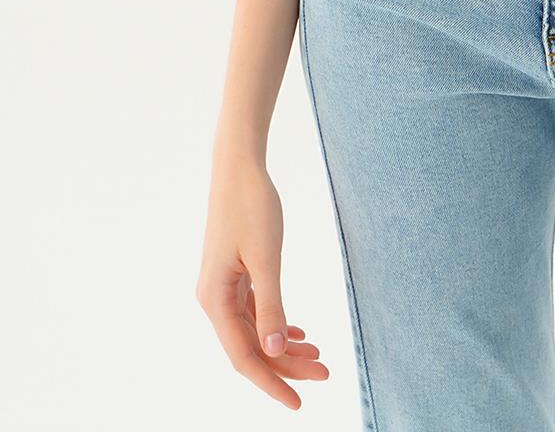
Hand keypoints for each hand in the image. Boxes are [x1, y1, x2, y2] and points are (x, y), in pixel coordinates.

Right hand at [196, 159, 328, 410]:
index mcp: (214, 300)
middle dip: (286, 365)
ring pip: (255, 331)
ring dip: (285, 346)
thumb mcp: (266, 257)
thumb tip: (277, 351)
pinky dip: (277, 324)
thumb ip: (271, 305)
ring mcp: (222, 287)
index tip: (299, 402)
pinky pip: (254, 312)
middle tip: (325, 373)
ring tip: (319, 356)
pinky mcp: (234, 275)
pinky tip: (299, 333)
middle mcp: (213, 299)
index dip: (272, 382)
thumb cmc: (252, 206)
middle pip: (251, 347)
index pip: (244, 357)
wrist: (238, 168)